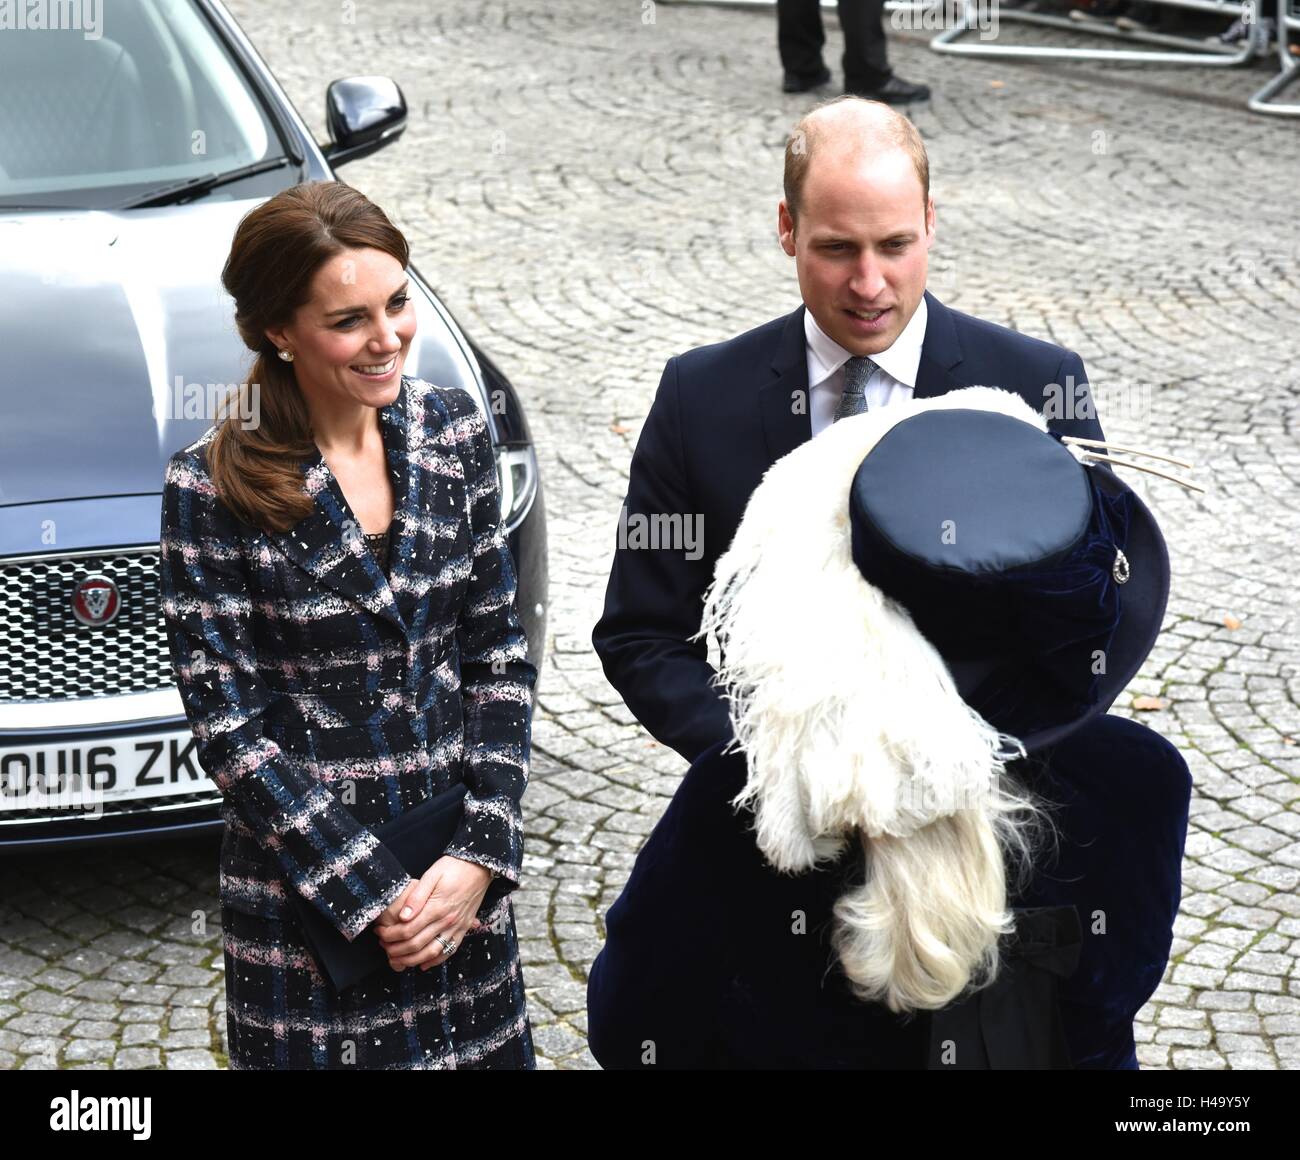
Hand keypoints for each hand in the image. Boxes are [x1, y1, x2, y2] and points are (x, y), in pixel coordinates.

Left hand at [373, 856, 492, 971]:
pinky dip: (435, 961)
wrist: (479, 867)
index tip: (380, 932)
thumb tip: (402, 916)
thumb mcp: (432, 874)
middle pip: (416, 945)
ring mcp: (457, 927)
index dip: (390, 935)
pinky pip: (449, 951)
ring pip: (431, 953)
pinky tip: (423, 963)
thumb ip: (416, 896)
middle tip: (384, 945)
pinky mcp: (463, 929)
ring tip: (397, 958)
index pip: (408, 929)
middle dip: (396, 949)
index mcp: (437, 907)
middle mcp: (447, 921)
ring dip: (412, 960)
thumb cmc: (454, 868)